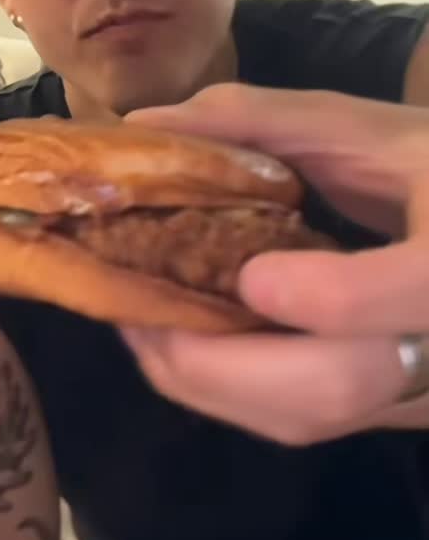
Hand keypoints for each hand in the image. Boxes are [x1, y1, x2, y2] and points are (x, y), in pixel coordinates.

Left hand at [120, 85, 428, 444]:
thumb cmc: (425, 162)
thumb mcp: (364, 126)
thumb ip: (263, 120)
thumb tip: (147, 125)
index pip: (419, 287)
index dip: (329, 296)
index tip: (250, 276)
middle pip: (340, 382)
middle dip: (216, 359)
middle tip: (139, 309)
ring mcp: (415, 387)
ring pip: (315, 415)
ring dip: (208, 379)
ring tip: (144, 321)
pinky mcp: (384, 408)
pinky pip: (306, 419)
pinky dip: (229, 389)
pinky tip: (183, 341)